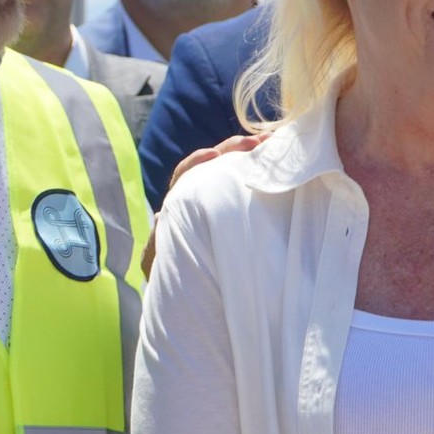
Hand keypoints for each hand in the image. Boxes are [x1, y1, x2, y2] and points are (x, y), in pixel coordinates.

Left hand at [143, 133, 269, 274]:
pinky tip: (276, 162)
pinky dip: (258, 170)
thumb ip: (157, 243)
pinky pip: (246, 183)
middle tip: (254, 142)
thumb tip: (160, 216)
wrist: (188, 290)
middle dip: (232, 148)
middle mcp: (198, 197)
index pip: (184, 175)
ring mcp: (219, 200)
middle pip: (213, 163)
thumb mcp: (158, 264)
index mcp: (178, 205)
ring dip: (250, 155)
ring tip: (272, 143)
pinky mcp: (236, 206)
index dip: (196, 162)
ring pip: (232, 170)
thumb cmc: (173, 277)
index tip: (213, 155)